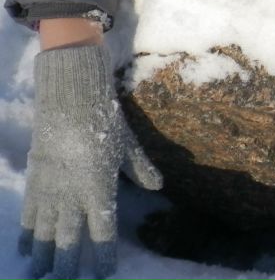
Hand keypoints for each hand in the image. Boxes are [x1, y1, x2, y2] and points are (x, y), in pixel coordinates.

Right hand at [19, 44, 162, 279]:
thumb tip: (159, 186)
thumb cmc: (106, 122)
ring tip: (41, 277)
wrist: (70, 103)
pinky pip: (29, 216)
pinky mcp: (35, 183)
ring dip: (44, 258)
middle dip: (68, 266)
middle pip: (69, 241)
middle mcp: (74, 196)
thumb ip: (142, 169)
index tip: (104, 276)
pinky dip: (27, 236)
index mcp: (100, 189)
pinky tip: (26, 251)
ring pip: (45, 234)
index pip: (103, 232)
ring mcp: (51, 192)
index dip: (103, 256)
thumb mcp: (129, 146)